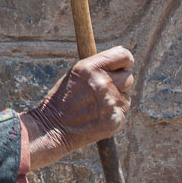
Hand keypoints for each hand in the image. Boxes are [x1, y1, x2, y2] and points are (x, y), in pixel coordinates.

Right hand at [21, 46, 133, 168]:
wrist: (52, 127)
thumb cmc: (63, 99)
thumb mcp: (76, 74)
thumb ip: (98, 66)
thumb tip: (122, 54)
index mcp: (90, 68)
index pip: (124, 56)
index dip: (125, 61)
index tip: (120, 67)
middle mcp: (102, 83)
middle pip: (128, 77)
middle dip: (119, 83)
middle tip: (102, 91)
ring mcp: (110, 102)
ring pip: (126, 97)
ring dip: (115, 101)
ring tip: (95, 106)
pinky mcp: (115, 119)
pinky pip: (122, 113)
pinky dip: (112, 116)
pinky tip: (96, 118)